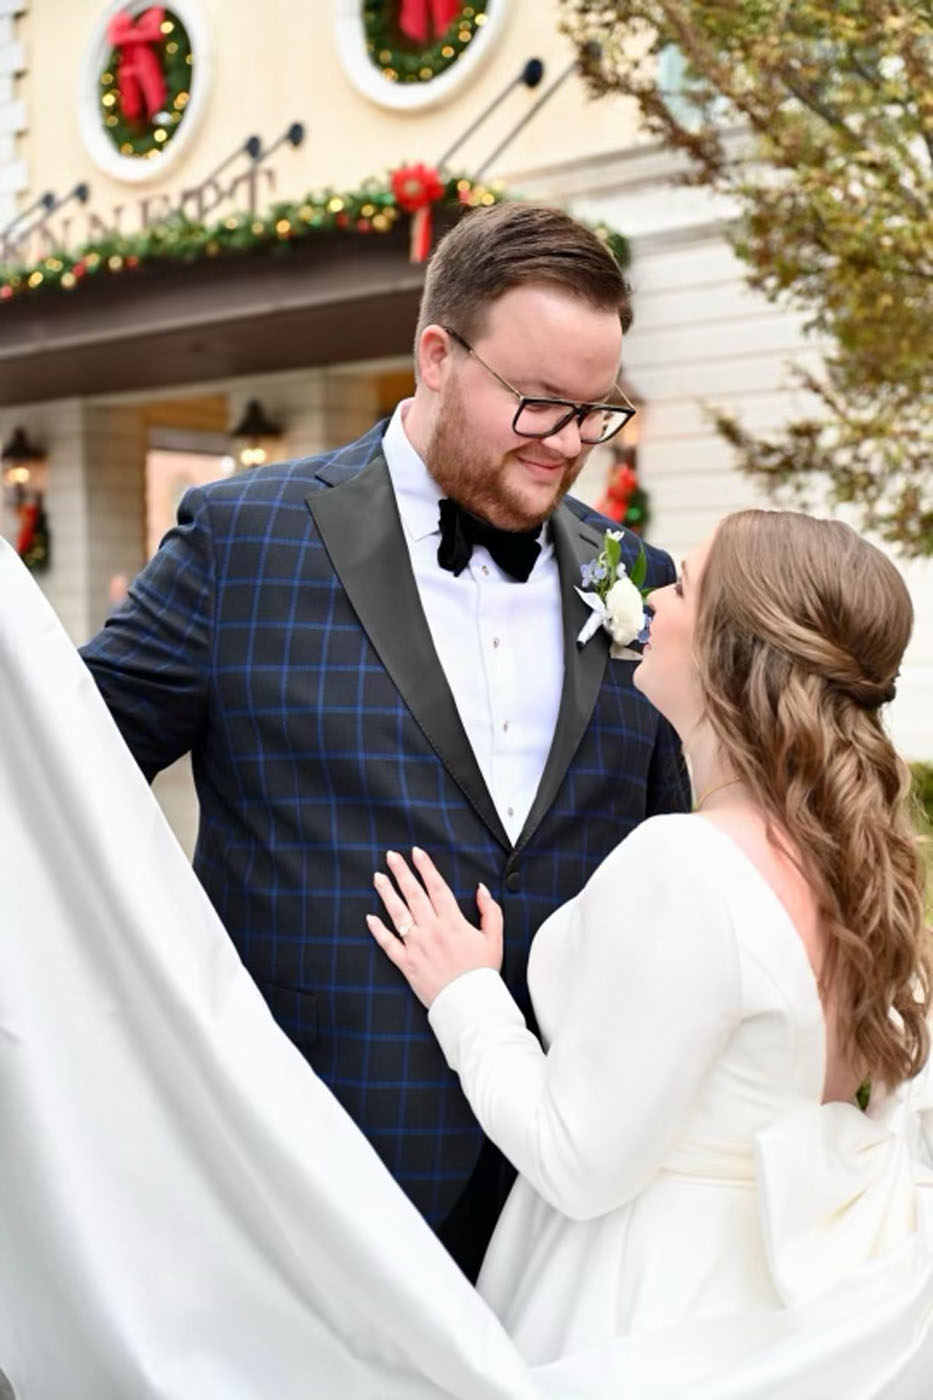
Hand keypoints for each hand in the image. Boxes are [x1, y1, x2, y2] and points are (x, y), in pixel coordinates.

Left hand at [367, 847, 502, 1007]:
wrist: (470, 1004)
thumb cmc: (482, 972)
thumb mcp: (494, 938)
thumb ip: (489, 911)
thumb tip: (481, 889)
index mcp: (453, 922)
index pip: (437, 887)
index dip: (426, 867)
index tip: (417, 852)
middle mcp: (432, 930)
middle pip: (414, 894)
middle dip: (402, 872)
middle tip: (391, 856)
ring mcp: (417, 946)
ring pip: (398, 913)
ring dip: (387, 893)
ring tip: (378, 877)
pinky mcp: (406, 963)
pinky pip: (388, 944)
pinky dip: (378, 930)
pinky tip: (370, 917)